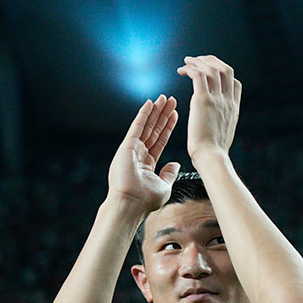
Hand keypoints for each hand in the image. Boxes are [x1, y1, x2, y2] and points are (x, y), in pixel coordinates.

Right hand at [107, 95, 180, 213]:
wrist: (131, 204)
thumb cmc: (145, 200)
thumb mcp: (164, 185)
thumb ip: (169, 173)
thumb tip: (175, 164)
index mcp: (147, 163)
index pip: (159, 140)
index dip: (167, 127)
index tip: (175, 114)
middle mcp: (139, 154)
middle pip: (153, 130)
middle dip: (163, 115)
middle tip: (171, 101)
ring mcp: (132, 149)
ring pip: (146, 126)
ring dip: (155, 111)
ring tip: (164, 98)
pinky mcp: (127, 146)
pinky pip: (137, 126)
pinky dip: (143, 114)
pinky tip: (150, 103)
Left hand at [177, 55, 241, 161]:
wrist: (211, 157)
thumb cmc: (213, 152)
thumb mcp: (224, 133)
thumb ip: (221, 121)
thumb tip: (215, 120)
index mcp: (234, 108)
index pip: (235, 82)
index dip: (223, 73)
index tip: (210, 73)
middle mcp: (228, 100)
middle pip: (225, 69)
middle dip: (211, 61)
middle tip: (197, 60)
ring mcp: (217, 99)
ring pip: (212, 69)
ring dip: (198, 61)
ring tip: (187, 61)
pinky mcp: (203, 100)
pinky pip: (198, 75)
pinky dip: (190, 68)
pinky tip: (182, 70)